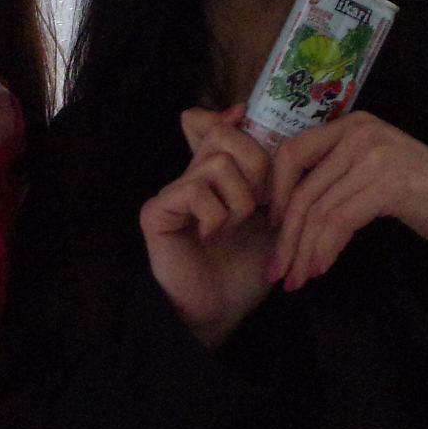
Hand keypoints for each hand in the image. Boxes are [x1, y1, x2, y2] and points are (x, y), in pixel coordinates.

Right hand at [139, 106, 275, 346]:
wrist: (221, 312)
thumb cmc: (245, 268)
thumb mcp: (270, 217)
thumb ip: (267, 175)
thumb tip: (246, 115)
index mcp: (215, 176)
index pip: (215, 125)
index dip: (232, 122)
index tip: (247, 124)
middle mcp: (190, 178)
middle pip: (223, 136)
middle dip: (257, 167)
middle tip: (260, 205)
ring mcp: (171, 194)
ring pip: (217, 163)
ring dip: (240, 201)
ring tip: (234, 228)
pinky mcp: (157, 212)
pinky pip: (196, 191)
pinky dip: (217, 217)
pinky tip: (211, 239)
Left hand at [268, 113, 427, 300]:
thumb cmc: (416, 193)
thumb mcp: (368, 172)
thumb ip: (333, 175)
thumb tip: (279, 210)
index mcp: (350, 125)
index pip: (292, 153)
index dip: (277, 195)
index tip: (273, 231)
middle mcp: (360, 132)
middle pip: (304, 189)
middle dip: (286, 237)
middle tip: (277, 271)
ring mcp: (376, 155)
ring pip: (320, 210)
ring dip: (304, 251)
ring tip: (297, 279)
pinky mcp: (390, 183)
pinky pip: (341, 221)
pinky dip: (326, 249)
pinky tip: (320, 268)